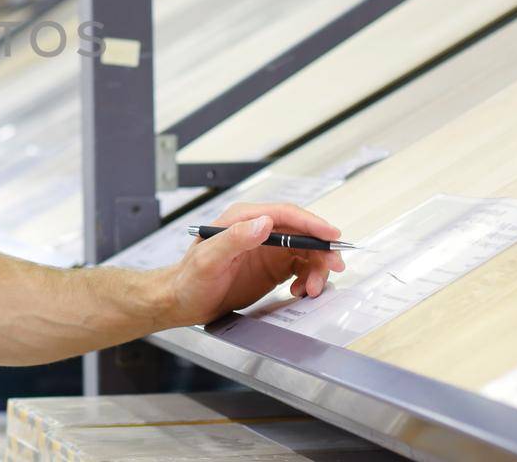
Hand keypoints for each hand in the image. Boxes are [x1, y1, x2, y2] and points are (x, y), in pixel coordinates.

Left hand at [165, 203, 345, 326]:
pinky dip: (308, 280)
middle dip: (322, 250)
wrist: (183, 301)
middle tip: (333, 268)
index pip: (285, 214)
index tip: (331, 235)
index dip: (312, 223)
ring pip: (305, 252)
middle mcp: (257, 230)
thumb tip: (264, 223)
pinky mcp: (271, 267)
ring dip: (316, 269)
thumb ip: (235, 239)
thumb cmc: (190, 279)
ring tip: (312, 290)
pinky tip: (301, 292)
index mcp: (243, 219)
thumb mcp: (209, 259)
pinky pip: (300, 268)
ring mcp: (266, 249)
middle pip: (302, 233)